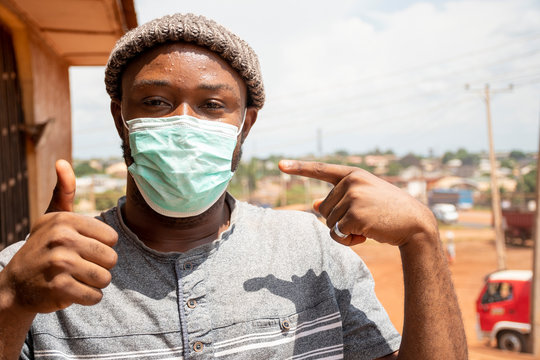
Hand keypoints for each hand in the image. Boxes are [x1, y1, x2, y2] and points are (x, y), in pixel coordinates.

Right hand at [0, 160, 117, 313]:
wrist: (16, 284)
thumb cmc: (43, 246)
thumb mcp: (52, 217)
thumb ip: (64, 191)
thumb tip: (63, 162)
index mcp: (65, 220)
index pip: (112, 238)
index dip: (101, 247)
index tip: (81, 248)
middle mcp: (62, 239)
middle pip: (112, 259)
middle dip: (100, 267)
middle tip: (79, 267)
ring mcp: (59, 264)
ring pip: (105, 278)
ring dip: (95, 283)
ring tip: (76, 278)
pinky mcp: (58, 288)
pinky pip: (94, 297)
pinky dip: (88, 298)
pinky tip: (72, 291)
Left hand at [278, 160, 436, 246]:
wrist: (415, 223)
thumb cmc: (389, 211)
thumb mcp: (364, 199)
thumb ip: (340, 199)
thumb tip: (314, 205)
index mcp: (353, 175)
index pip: (321, 169)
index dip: (298, 168)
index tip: (279, 164)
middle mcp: (351, 182)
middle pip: (323, 208)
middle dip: (339, 220)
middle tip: (364, 220)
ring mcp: (353, 197)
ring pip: (328, 222)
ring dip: (344, 231)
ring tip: (368, 226)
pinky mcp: (354, 215)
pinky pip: (336, 234)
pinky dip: (348, 240)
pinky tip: (367, 234)